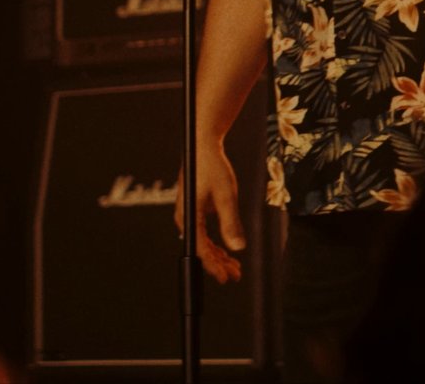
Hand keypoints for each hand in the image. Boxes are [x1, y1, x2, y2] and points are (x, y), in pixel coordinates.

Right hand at [173, 143, 246, 283]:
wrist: (203, 146)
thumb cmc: (212, 166)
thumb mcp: (226, 195)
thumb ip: (231, 222)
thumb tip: (238, 247)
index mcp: (188, 216)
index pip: (200, 249)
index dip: (213, 266)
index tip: (225, 278)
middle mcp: (186, 218)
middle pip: (201, 249)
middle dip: (218, 264)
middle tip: (236, 276)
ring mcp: (190, 215)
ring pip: (204, 243)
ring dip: (219, 256)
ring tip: (235, 268)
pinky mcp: (196, 211)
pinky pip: (205, 234)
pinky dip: (217, 244)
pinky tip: (228, 252)